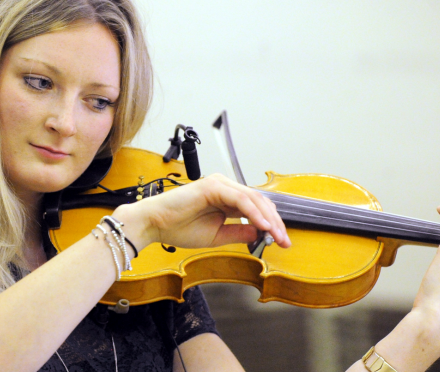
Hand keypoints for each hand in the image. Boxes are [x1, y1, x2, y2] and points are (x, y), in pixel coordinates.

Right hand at [113, 173, 290, 249]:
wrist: (154, 224)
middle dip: (275, 222)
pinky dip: (253, 212)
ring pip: (253, 198)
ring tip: (277, 235)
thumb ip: (239, 232)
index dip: (272, 224)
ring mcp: (219, 184)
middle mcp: (225, 187)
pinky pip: (240, 199)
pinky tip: (263, 226)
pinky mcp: (212, 186)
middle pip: (260, 201)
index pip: (257, 208)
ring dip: (268, 218)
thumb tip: (260, 233)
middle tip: (285, 240)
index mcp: (226, 198)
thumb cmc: (179, 228)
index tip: (282, 241)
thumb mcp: (217, 236)